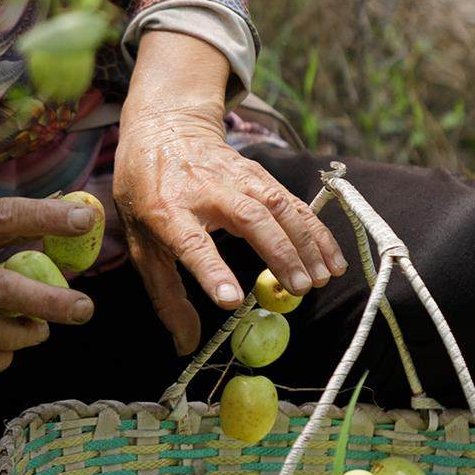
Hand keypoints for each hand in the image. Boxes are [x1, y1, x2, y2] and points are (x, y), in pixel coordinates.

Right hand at [0, 198, 97, 375]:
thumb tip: (63, 213)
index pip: (2, 218)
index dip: (45, 217)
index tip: (83, 220)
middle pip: (5, 290)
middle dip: (52, 303)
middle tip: (84, 309)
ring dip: (29, 335)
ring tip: (41, 327)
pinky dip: (2, 357)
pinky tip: (4, 346)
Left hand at [115, 97, 344, 355]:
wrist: (164, 128)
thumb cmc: (147, 195)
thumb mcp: (141, 244)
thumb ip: (166, 296)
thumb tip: (187, 346)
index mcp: (168, 211)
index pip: (191, 243)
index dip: (212, 271)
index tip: (231, 300)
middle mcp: (205, 190)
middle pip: (248, 219)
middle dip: (278, 253)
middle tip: (301, 289)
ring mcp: (235, 177)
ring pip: (278, 205)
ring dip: (305, 241)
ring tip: (323, 277)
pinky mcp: (257, 173)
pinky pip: (292, 201)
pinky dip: (316, 229)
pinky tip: (332, 256)